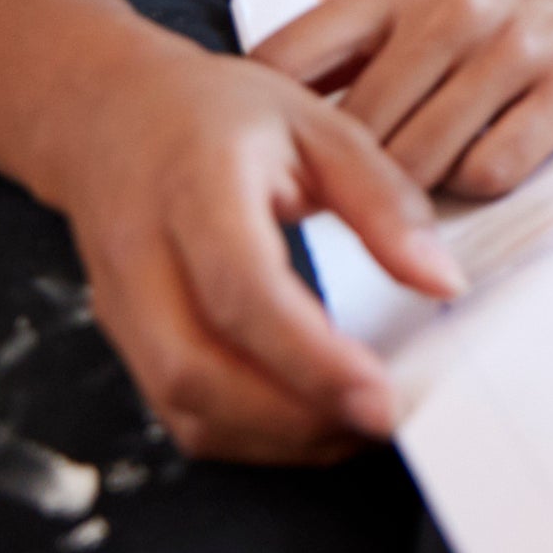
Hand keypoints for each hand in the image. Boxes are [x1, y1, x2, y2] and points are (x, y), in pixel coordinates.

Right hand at [42, 40, 463, 463]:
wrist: (109, 115)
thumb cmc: (218, 115)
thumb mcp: (317, 127)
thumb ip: (383, 202)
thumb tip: (443, 282)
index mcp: (195, 187)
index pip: (243, 290)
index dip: (310, 356)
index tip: (380, 395)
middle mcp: (142, 257)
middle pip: (196, 370)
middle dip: (293, 417)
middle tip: (380, 420)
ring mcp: (120, 308)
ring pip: (183, 406)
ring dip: (273, 437)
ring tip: (355, 426)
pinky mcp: (124, 341)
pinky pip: (178, 411)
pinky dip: (246, 434)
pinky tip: (308, 419)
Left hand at [251, 0, 552, 200]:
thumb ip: (346, 39)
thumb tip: (262, 108)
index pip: (288, 62)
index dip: (264, 124)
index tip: (268, 158)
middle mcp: (450, 13)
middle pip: (357, 132)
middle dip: (343, 177)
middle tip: (347, 199)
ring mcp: (512, 50)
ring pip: (421, 162)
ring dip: (410, 190)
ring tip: (412, 192)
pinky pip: (493, 171)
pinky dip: (475, 185)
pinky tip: (478, 166)